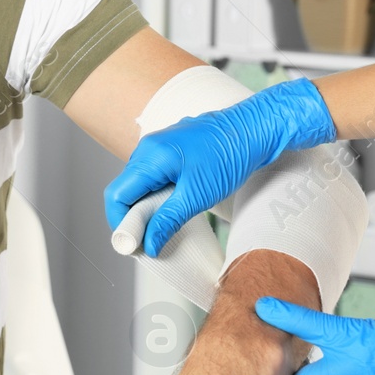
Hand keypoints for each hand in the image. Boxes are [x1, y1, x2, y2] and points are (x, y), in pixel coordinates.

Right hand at [104, 78, 337, 255]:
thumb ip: (167, 221)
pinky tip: (175, 206)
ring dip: (147, 207)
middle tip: (150, 239)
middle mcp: (149, 148)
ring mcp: (160, 146)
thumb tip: (149, 245)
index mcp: (149, 157)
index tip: (134, 245)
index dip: (120, 223)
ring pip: (140, 183)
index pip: (116, 195)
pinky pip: (155, 175)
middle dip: (133, 217)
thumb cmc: (229, 156)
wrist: (257, 128)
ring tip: (165, 224)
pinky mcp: (173, 149)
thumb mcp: (197, 196)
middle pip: (126, 190)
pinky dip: (159, 194)